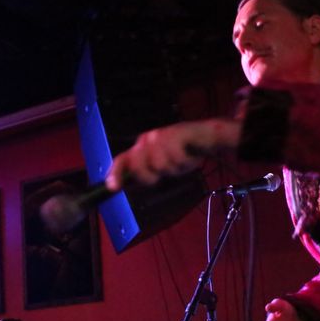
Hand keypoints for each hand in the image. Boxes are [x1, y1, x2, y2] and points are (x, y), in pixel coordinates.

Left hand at [105, 118, 240, 190]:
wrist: (206, 138)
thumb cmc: (183, 153)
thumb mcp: (162, 166)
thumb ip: (146, 173)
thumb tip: (128, 185)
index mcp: (141, 148)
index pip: (122, 160)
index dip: (115, 174)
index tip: (113, 187)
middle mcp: (147, 140)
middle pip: (139, 166)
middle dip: (152, 176)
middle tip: (168, 171)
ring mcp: (160, 135)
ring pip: (160, 165)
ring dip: (174, 169)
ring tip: (182, 161)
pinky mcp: (175, 133)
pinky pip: (176, 158)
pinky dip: (185, 161)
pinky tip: (190, 155)